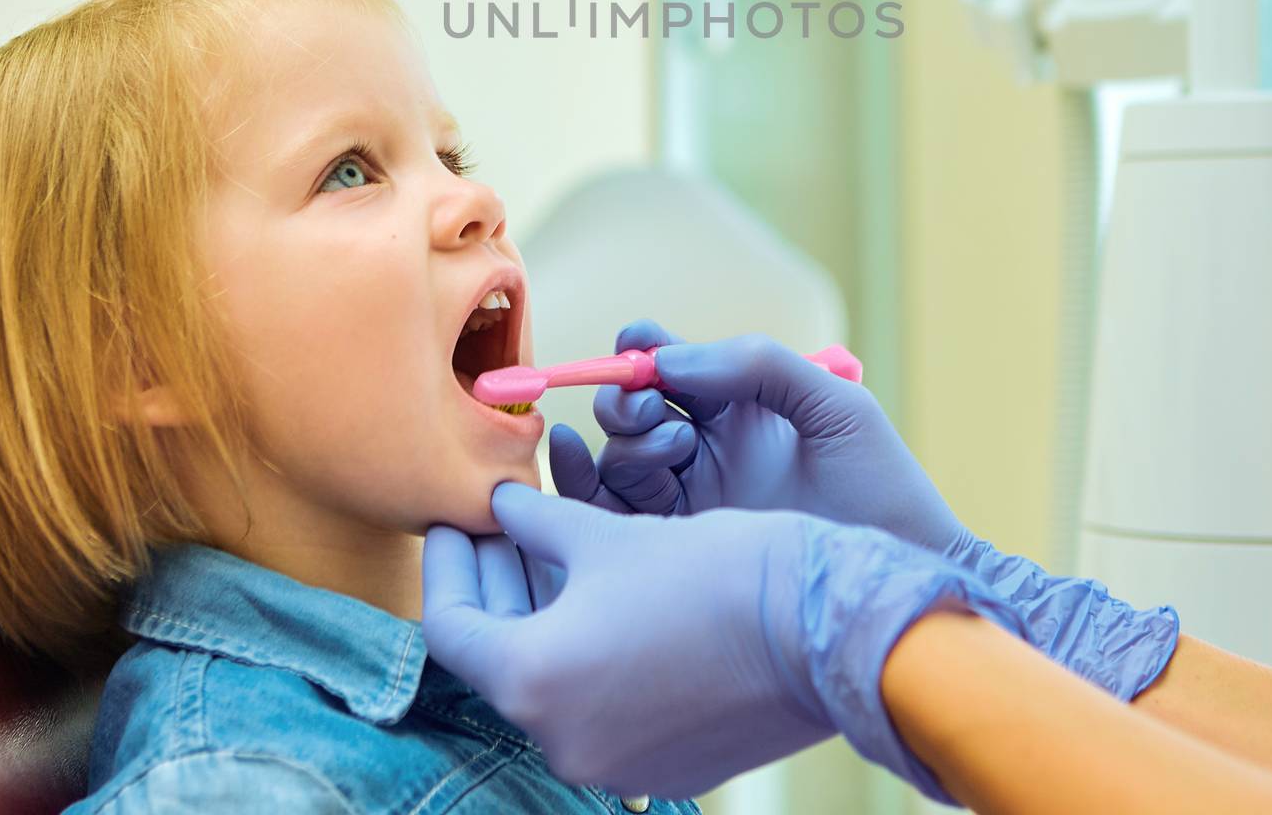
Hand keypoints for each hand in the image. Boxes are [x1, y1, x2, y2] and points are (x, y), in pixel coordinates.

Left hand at [423, 483, 1026, 802]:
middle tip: (501, 520)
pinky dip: (591, 647)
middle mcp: (563, 741)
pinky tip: (606, 589)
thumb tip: (503, 506)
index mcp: (535, 682)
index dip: (447, 562)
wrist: (824, 631)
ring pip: (553, 676)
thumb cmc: (713, 573)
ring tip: (554, 539)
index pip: (450, 624)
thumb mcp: (609, 534)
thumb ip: (539, 522)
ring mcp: (616, 763)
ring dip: (545, 610)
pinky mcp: (665, 764)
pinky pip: (602, 702)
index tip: (454, 519)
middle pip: (500, 653)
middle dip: (498, 580)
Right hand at [548, 321, 968, 552]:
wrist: (896, 584)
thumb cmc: (882, 489)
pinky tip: (579, 462)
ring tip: (672, 451)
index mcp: (739, 405)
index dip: (642, 348)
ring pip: (617, 456)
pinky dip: (582, 482)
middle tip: (659, 415)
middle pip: (632, 408)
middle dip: (629, 399)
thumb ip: (758, 362)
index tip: (638, 350)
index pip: (670, 362)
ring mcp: (688, 499)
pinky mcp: (674, 550)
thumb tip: (668, 361)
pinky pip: (609, 511)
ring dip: (626, 443)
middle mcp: (705, 448)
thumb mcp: (834, 406)